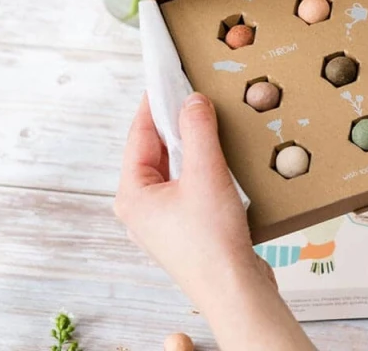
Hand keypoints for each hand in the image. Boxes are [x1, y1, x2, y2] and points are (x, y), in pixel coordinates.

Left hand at [115, 92, 314, 350]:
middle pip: (155, 149)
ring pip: (173, 165)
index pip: (139, 134)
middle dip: (175, 121)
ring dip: (190, 142)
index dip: (154, 103)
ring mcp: (163, 218)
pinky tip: (220, 153)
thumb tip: (192, 100)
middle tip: (193, 93)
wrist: (235, 290)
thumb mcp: (205, 173)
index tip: (166, 77)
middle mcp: (143, 206)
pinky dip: (201, 162)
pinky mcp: (186, 225)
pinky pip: (188, 181)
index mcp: (133, 194)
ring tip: (209, 119)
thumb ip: (197, 130)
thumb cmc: (212, 242)